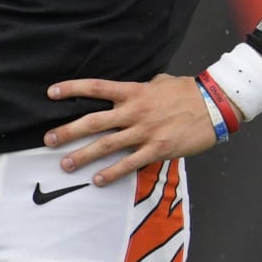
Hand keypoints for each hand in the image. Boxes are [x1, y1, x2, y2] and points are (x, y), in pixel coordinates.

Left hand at [44, 74, 217, 187]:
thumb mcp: (160, 82)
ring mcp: (145, 131)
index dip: (71, 89)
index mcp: (133, 92)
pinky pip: (130, 163)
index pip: (95, 88)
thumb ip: (142, 87)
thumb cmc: (186, 92)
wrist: (213, 105)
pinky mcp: (157, 149)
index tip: (51, 93)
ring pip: (107, 145)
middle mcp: (134, 111)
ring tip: (65, 164)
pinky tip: (98, 180)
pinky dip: (112, 172)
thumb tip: (135, 88)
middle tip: (48, 140)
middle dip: (68, 131)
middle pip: (93, 121)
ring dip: (84, 155)